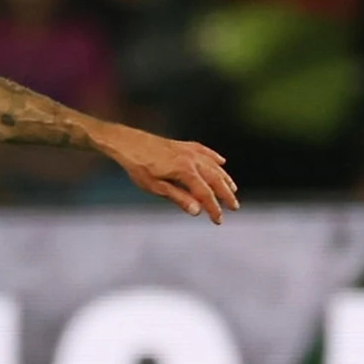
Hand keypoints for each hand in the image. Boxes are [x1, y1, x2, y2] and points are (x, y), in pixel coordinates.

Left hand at [104, 126, 239, 223]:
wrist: (128, 142)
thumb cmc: (138, 167)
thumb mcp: (155, 187)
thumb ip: (178, 198)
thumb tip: (197, 211)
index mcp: (185, 172)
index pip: (205, 194)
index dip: (214, 208)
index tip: (219, 221)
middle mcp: (192, 160)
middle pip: (215, 179)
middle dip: (226, 194)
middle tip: (234, 207)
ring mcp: (189, 150)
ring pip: (214, 166)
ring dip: (225, 178)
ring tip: (233, 189)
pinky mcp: (183, 145)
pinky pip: (205, 151)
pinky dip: (215, 158)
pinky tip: (222, 162)